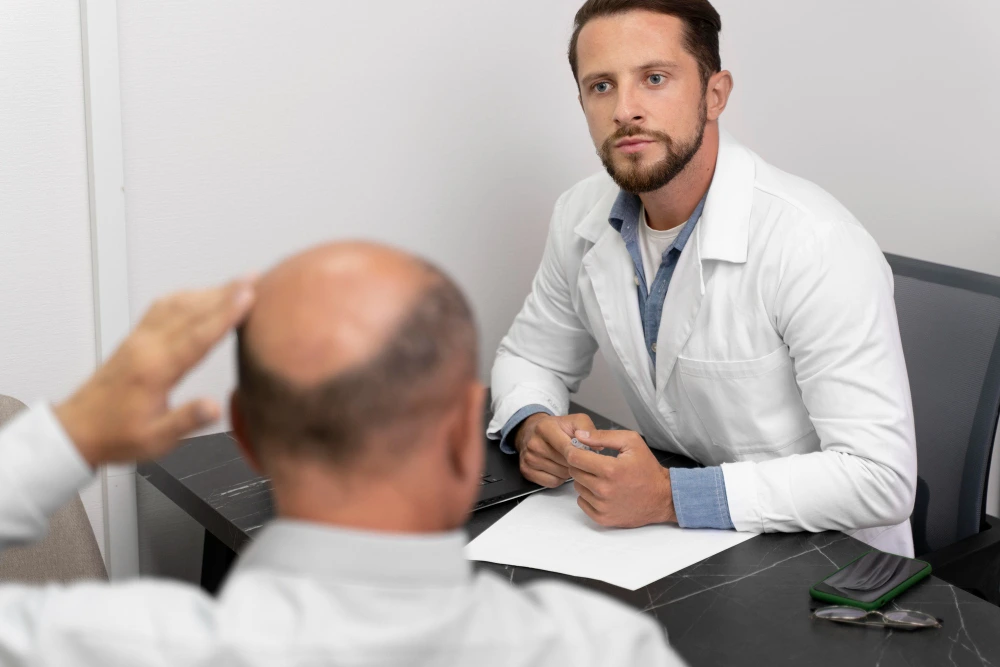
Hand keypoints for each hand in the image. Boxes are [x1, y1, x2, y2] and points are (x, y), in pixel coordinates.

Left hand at [55, 278, 255, 466]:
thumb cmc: (117, 436)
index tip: (248, 295)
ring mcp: (139, 339)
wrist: (78, 431)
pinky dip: (186, 296)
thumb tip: (214, 406)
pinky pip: (162, 307)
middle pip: (192, 311)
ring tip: (237, 284)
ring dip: (209, 291)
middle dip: (226, 293)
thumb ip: (186, 420)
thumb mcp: (156, 441)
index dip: (226, 314)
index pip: (198, 335)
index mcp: (155, 370)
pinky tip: (199, 295)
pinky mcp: (135, 338)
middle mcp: (147, 347)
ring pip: (177, 304)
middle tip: (255, 279)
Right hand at [515, 412, 596, 487]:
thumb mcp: (575, 420)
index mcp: (545, 428)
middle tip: (577, 456)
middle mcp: (534, 443)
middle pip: (565, 463)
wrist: (533, 430)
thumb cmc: (557, 427)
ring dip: (569, 470)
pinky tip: (559, 467)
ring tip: (568, 460)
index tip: (588, 455)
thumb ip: (589, 429)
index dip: (580, 454)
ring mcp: (529, 459)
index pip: (567, 448)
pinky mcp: (527, 471)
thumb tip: (598, 448)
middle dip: (576, 462)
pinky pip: (552, 482)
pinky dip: (559, 478)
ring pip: (560, 474)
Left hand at [565, 429, 675, 527]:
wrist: (663, 498)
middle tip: (595, 463)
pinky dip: (588, 496)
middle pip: (574, 472)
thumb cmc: (648, 469)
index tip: (580, 449)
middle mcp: (604, 490)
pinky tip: (602, 491)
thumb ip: (602, 436)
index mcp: (610, 469)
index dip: (574, 450)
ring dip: (585, 480)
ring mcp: (603, 506)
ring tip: (602, 478)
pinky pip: (582, 503)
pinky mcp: (603, 519)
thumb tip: (579, 434)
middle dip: (581, 464)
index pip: (574, 457)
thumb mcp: (631, 442)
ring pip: (578, 487)